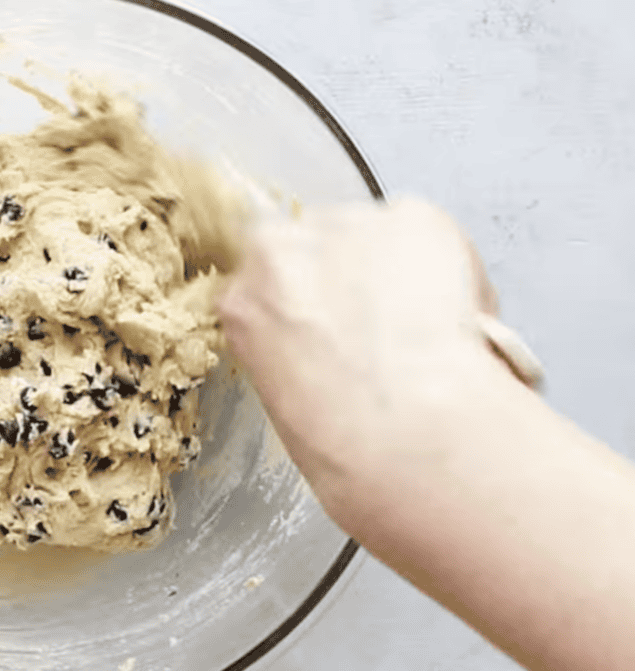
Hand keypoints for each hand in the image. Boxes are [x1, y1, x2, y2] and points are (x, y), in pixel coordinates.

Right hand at [218, 197, 505, 508]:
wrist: (406, 429)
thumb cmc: (344, 439)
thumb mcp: (282, 396)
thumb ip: (294, 345)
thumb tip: (331, 343)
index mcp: (242, 302)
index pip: (267, 278)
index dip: (307, 299)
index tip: (332, 321)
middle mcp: (282, 248)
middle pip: (314, 241)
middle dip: (346, 273)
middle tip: (383, 324)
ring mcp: (345, 226)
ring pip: (374, 234)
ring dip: (396, 269)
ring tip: (425, 327)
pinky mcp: (409, 218)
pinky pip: (429, 232)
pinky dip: (447, 266)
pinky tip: (451, 316)